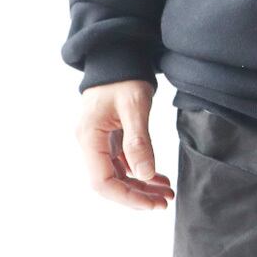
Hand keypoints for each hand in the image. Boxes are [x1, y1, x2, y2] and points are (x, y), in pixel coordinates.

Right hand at [75, 80, 174, 209]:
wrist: (119, 53)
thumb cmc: (125, 75)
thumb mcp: (135, 105)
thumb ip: (138, 141)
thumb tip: (146, 175)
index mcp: (89, 137)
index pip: (102, 181)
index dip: (127, 197)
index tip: (151, 203)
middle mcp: (90, 142)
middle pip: (110, 181)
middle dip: (137, 194)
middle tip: (165, 201)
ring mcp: (98, 140)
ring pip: (118, 173)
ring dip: (141, 185)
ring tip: (166, 192)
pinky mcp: (109, 136)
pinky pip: (122, 161)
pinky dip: (140, 170)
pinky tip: (158, 177)